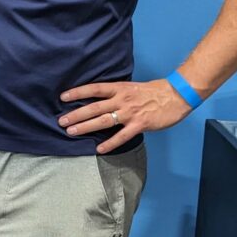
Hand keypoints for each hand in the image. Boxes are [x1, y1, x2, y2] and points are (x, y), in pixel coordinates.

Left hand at [58, 78, 193, 153]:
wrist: (175, 95)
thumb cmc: (153, 92)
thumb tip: (100, 101)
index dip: (78, 92)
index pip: (94, 89)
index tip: (63, 97)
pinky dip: (110, 143)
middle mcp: (121, 100)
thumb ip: (116, 94)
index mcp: (119, 88)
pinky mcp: (140, 124)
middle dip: (76, 114)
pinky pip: (122, 136)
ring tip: (71, 132)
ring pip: (103, 120)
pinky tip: (99, 149)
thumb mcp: (131, 87)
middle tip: (61, 121)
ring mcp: (130, 113)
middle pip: (94, 107)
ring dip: (86, 127)